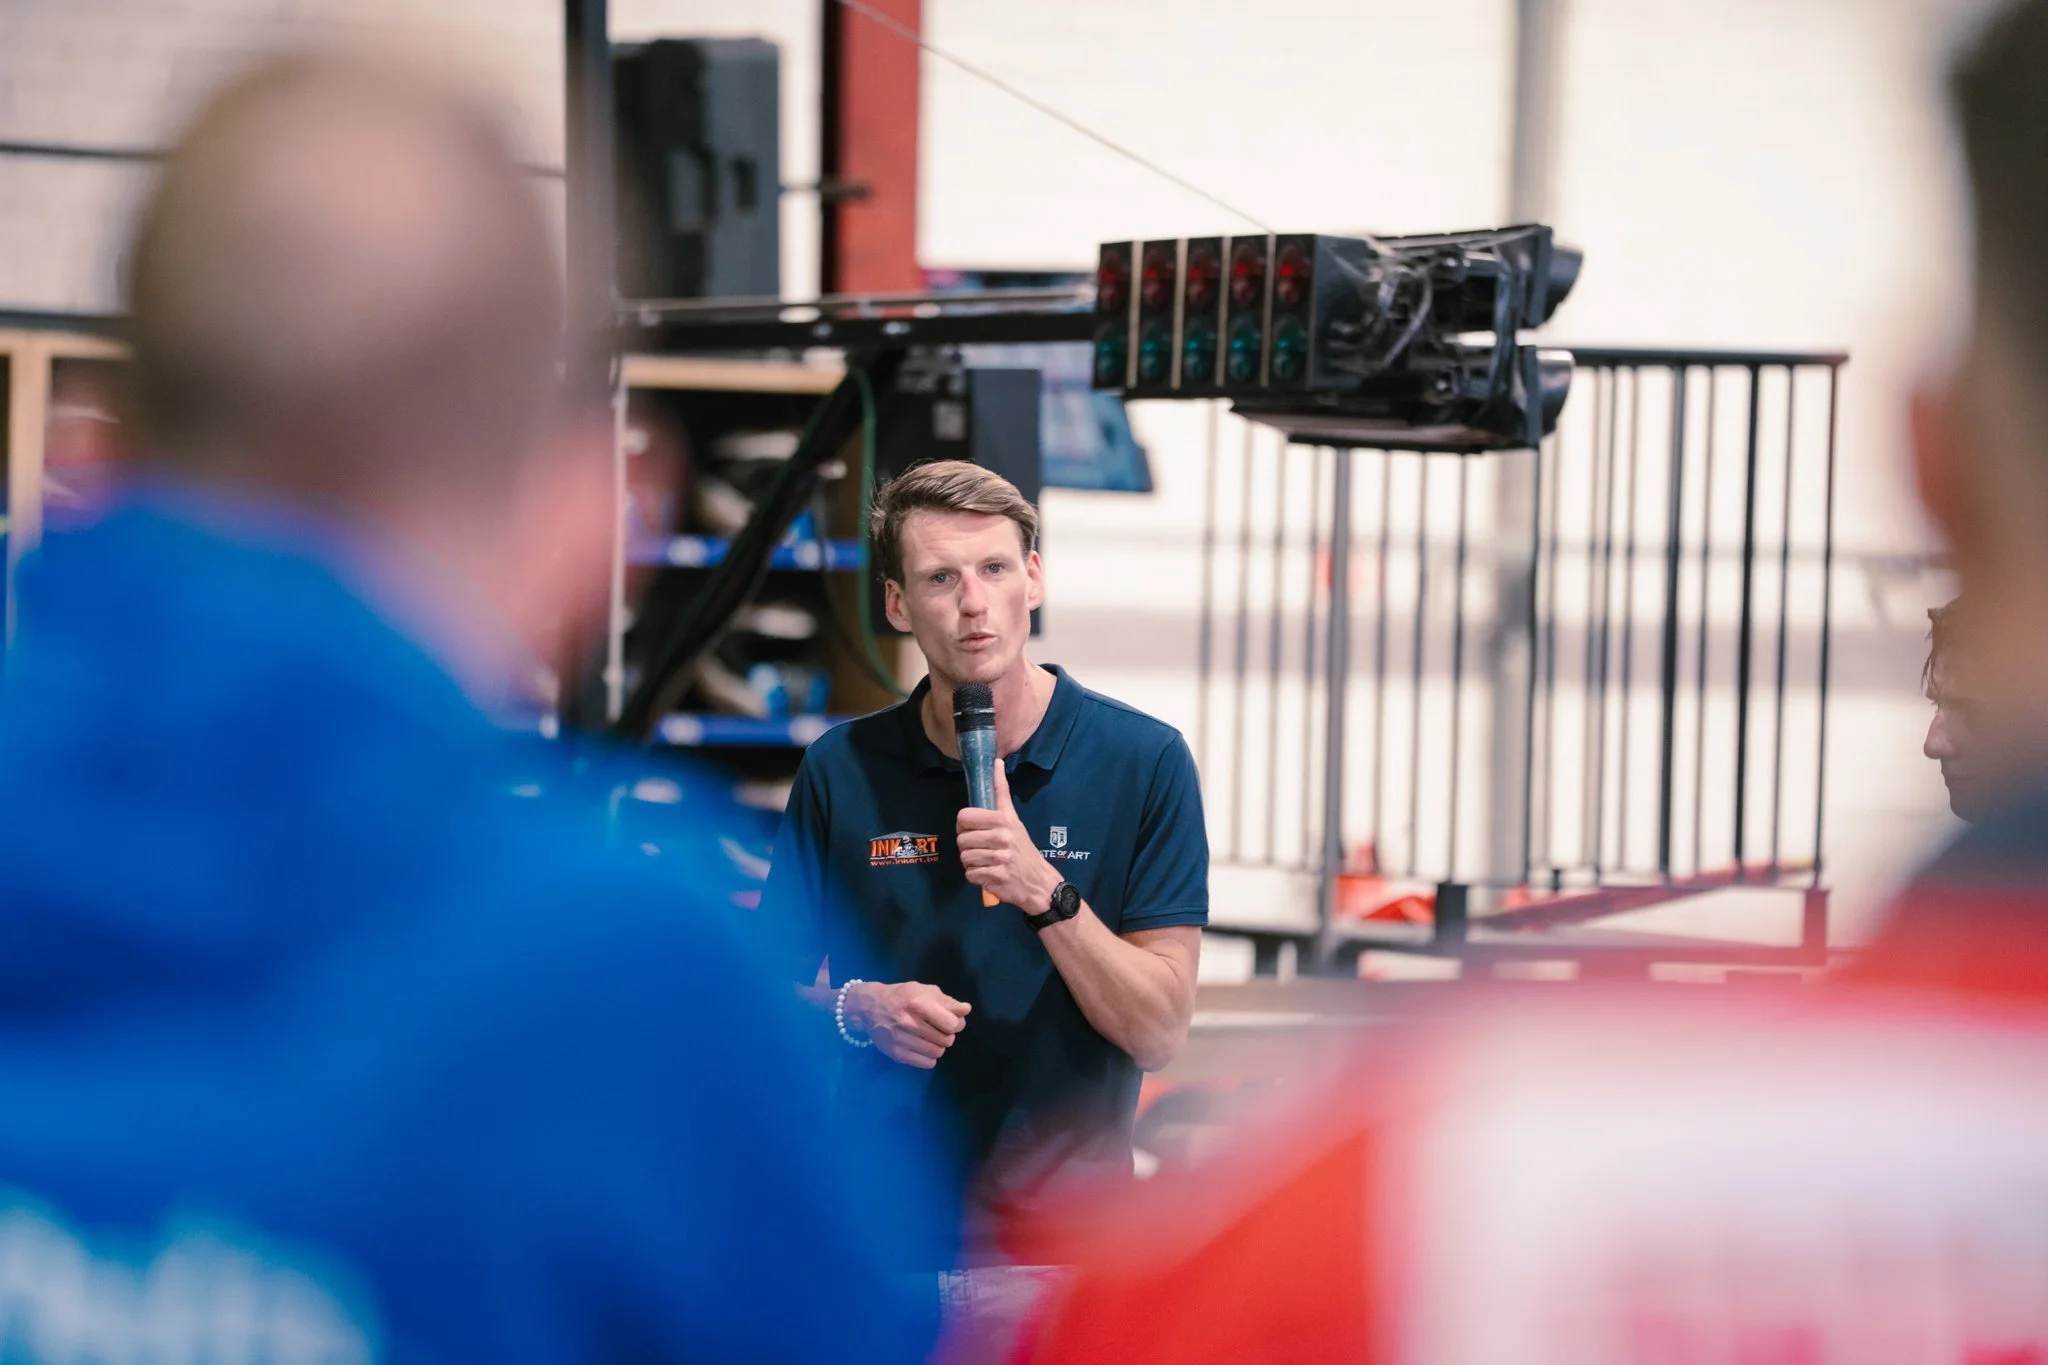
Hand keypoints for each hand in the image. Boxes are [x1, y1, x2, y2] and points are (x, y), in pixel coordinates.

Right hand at [844, 980, 970, 1069]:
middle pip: (946, 1040)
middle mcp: (909, 1023)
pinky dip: (930, 1057)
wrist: (870, 1008)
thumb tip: (966, 1009)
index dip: (957, 1024)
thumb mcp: (924, 991)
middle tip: (939, 1029)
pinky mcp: (897, 1054)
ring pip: (937, 1053)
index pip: (951, 1024)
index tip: (952, 1021)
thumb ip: (947, 1001)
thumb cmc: (901, 996)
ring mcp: (902, 1040)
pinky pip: (926, 1063)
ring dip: (939, 1046)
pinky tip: (923, 1047)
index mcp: (918, 1004)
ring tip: (931, 1038)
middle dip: (947, 1035)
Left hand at [957, 760, 1060, 913]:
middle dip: (967, 846)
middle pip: (961, 839)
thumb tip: (996, 762)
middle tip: (981, 849)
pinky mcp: (996, 877)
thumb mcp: (1013, 819)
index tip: (973, 829)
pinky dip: (976, 877)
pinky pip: (970, 875)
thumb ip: (1001, 792)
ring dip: (971, 863)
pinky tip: (988, 874)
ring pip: (964, 858)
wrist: (1039, 882)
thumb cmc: (1023, 849)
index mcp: (1003, 820)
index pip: (964, 816)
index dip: (964, 824)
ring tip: (985, 862)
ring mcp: (999, 858)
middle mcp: (1002, 837)